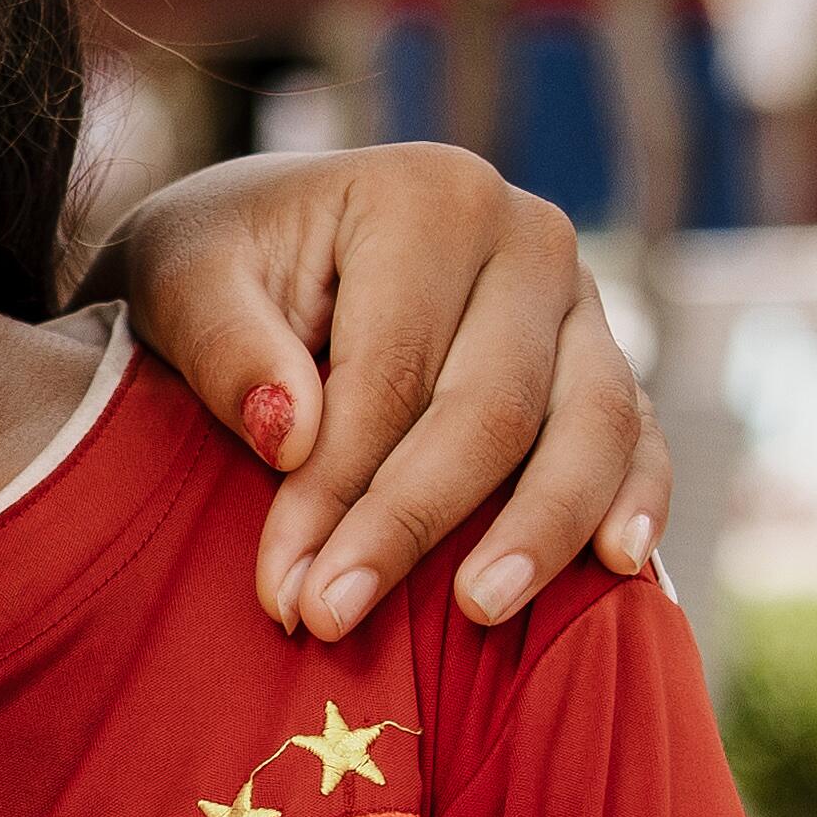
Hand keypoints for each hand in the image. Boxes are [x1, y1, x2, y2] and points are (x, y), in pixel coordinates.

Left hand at [92, 143, 671, 639]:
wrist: (268, 245)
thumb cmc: (219, 265)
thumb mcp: (179, 278)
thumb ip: (224, 344)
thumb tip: (293, 434)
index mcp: (431, 196)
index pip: (392, 371)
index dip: (336, 489)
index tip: (282, 587)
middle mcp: (528, 237)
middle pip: (493, 406)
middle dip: (412, 523)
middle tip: (335, 619)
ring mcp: (581, 301)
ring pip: (590, 424)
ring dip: (539, 528)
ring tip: (479, 609)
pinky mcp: (604, 361)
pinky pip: (637, 437)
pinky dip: (634, 499)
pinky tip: (621, 566)